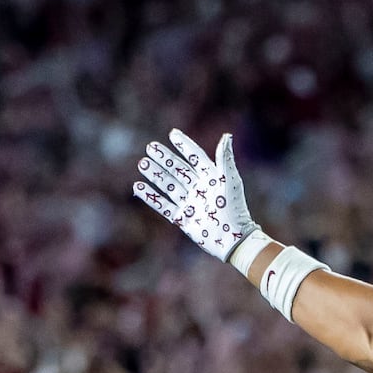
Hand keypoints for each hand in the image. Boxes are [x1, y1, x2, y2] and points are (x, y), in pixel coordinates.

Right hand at [133, 129, 257, 261]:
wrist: (232, 239)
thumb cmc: (235, 209)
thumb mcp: (231, 181)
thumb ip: (225, 158)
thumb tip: (226, 136)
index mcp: (212, 178)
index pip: (196, 158)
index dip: (185, 146)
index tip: (172, 133)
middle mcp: (200, 189)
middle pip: (178, 170)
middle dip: (165, 158)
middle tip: (150, 147)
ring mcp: (190, 204)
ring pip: (169, 185)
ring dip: (155, 174)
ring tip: (142, 163)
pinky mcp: (183, 219)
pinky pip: (163, 205)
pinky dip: (150, 197)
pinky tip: (138, 187)